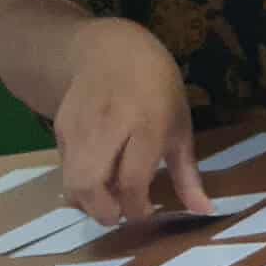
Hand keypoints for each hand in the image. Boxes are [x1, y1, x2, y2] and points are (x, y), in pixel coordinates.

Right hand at [54, 19, 212, 224]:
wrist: (111, 49)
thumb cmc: (157, 89)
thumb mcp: (180, 128)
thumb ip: (188, 173)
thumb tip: (205, 211)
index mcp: (145, 126)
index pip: (131, 180)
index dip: (136, 207)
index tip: (146, 213)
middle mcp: (108, 126)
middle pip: (90, 183)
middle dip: (104, 212)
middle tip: (120, 215)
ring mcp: (80, 126)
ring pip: (71, 179)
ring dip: (88, 202)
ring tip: (108, 201)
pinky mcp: (60, 126)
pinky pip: (64, 166)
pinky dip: (78, 182)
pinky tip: (97, 180)